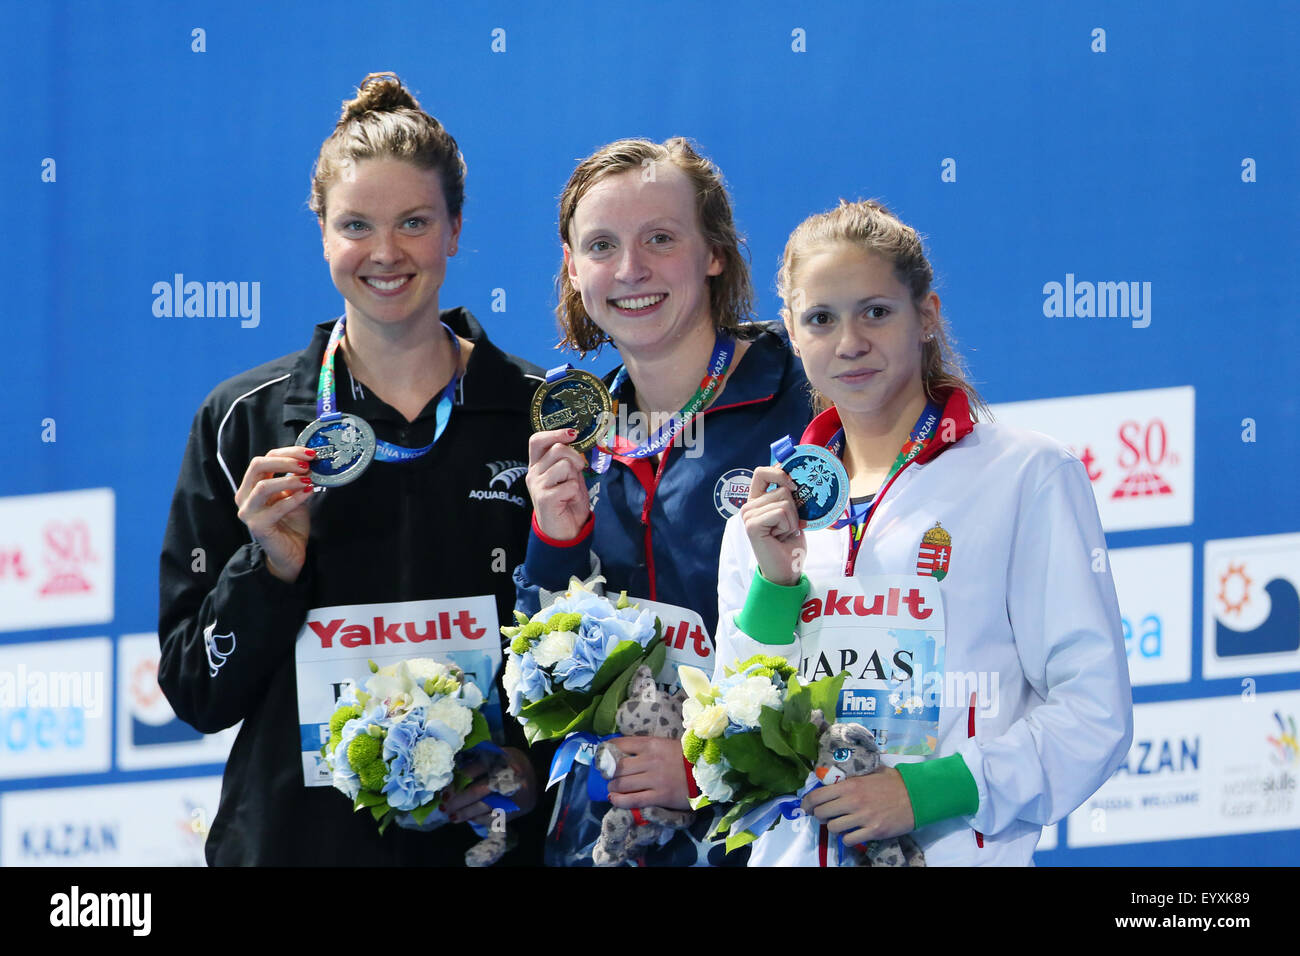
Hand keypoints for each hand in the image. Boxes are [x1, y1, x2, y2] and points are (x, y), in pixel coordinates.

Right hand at [234, 446, 314, 582]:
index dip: (287, 452)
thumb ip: (297, 479)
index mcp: (252, 485)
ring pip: (263, 486)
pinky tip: (309, 492)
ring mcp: (248, 512)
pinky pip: (276, 507)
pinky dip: (295, 498)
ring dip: (288, 480)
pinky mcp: (257, 526)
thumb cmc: (291, 522)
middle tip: (307, 465)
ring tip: (308, 479)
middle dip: (284, 461)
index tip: (310, 453)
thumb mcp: (294, 494)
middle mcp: (245, 496)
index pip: (265, 459)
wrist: (290, 552)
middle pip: (257, 466)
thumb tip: (311, 461)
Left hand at [442, 747, 537, 825]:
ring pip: (485, 807)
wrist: (538, 778)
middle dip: (459, 800)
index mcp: (501, 759)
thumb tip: (452, 774)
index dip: (457, 780)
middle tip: (444, 805)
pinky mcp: (515, 810)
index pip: (475, 770)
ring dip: (466, 813)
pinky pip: (493, 818)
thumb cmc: (511, 763)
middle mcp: (508, 777)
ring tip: (451, 816)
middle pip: (479, 791)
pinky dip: (479, 819)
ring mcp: (513, 795)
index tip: (445, 789)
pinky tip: (468, 819)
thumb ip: (478, 761)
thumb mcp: (497, 754)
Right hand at [525, 428, 591, 540]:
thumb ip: (569, 460)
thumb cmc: (568, 503)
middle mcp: (533, 473)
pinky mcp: (544, 498)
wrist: (565, 532)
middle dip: (575, 458)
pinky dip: (575, 493)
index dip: (555, 433)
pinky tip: (569, 501)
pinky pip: (570, 484)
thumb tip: (575, 439)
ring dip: (575, 478)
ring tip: (571, 491)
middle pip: (557, 449)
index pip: (537, 440)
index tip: (572, 433)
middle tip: (578, 472)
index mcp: (538, 465)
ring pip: (565, 465)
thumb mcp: (570, 476)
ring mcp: (537, 485)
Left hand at [604, 735, 691, 810]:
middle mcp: (649, 760)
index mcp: (650, 744)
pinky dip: (619, 801)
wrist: (706, 772)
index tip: (603, 758)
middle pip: (617, 767)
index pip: (619, 744)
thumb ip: (645, 747)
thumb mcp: (664, 743)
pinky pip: (632, 800)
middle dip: (608, 774)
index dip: (606, 752)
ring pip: (622, 784)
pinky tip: (615, 800)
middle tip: (608, 777)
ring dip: (612, 787)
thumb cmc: (684, 756)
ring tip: (613, 789)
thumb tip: (623, 750)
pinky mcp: (659, 797)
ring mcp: (654, 779)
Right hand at [739, 465, 805, 585]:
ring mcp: (748, 515)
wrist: (788, 570)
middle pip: (782, 488)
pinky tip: (780, 537)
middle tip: (788, 528)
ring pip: (784, 501)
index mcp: (757, 501)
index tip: (794, 485)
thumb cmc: (790, 544)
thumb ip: (789, 498)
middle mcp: (749, 506)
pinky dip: (788, 526)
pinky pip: (781, 512)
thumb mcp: (792, 515)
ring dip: (792, 520)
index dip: (779, 473)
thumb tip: (797, 480)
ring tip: (784, 534)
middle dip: (794, 509)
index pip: (762, 473)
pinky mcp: (752, 524)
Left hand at [801, 767, 915, 845]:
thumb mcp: (870, 772)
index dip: (807, 803)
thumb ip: (852, 776)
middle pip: (822, 813)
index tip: (806, 807)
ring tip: (840, 824)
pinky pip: (849, 840)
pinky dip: (847, 838)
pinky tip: (853, 833)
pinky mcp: (873, 831)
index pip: (818, 795)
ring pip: (833, 828)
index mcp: (850, 785)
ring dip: (834, 827)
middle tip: (824, 816)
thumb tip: (835, 778)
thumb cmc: (893, 782)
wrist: (917, 795)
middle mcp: (853, 801)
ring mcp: (863, 817)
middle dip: (820, 816)